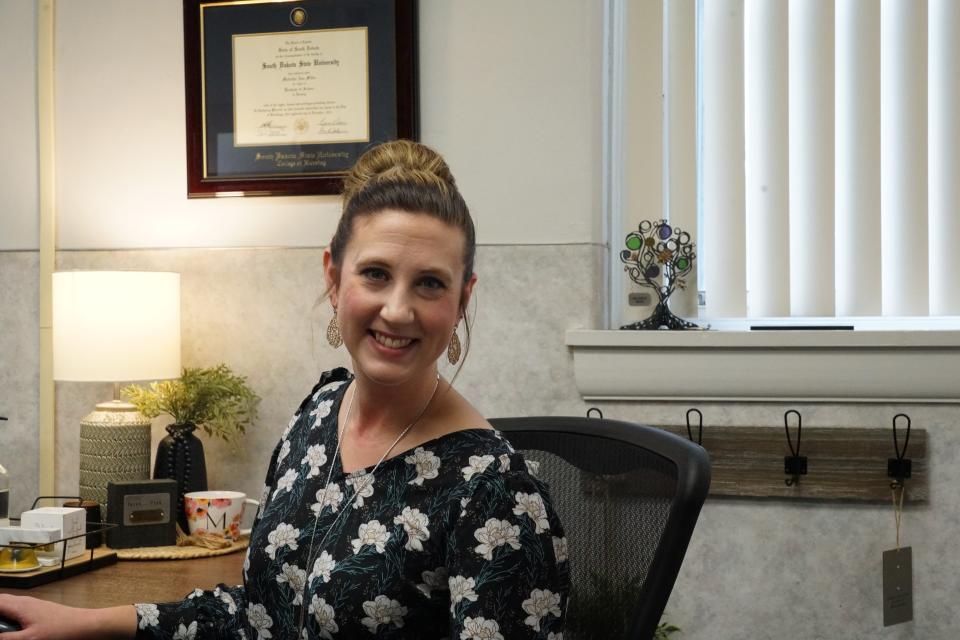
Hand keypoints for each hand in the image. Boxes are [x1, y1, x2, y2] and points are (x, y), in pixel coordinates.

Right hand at [0, 594, 135, 638]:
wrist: (83, 625)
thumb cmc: (59, 631)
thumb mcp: (29, 639)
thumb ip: (7, 638)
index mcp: (19, 606)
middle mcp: (24, 601)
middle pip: (1, 600)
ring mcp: (32, 604)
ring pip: (9, 604)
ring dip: (2, 611)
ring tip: (2, 623)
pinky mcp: (39, 609)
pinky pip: (18, 608)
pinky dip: (10, 613)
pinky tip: (12, 624)